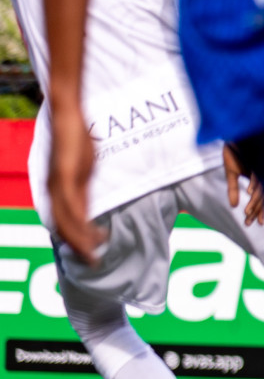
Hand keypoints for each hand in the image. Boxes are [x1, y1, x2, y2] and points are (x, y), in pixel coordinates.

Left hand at [48, 105, 102, 262]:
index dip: (74, 240)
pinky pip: (72, 206)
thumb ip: (82, 188)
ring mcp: (57, 185)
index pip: (62, 222)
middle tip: (93, 262)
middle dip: (77, 247)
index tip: (89, 253)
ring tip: (95, 253)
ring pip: (67, 221)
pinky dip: (82, 223)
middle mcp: (52, 190)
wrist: (66, 116)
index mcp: (56, 189)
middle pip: (62, 227)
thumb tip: (87, 208)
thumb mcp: (81, 169)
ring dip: (81, 241)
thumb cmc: (75, 138)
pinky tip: (92, 232)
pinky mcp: (64, 177)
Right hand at [223, 144, 263, 225]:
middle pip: (263, 195)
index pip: (262, 197)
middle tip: (249, 222)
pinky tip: (249, 191)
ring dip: (255, 200)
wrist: (233, 134)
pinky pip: (258, 173)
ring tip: (247, 211)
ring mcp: (261, 167)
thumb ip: (233, 190)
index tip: (257, 223)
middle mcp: (263, 174)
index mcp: (258, 178)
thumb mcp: (231, 173)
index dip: (260, 210)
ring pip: (261, 187)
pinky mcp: (257, 158)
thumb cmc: (234, 152)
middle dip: (256, 210)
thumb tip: (233, 206)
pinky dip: (254, 183)